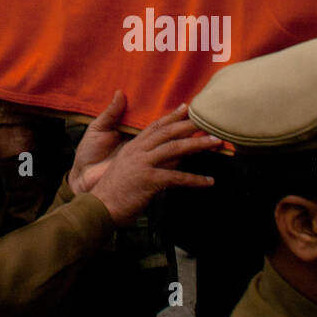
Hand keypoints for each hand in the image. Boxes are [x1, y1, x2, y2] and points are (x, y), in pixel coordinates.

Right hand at [71, 94, 221, 223]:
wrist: (99, 208)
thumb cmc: (115, 192)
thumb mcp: (129, 169)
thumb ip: (150, 160)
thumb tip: (173, 158)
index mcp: (133, 147)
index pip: (155, 126)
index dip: (172, 116)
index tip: (187, 107)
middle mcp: (138, 152)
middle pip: (168, 132)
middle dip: (190, 125)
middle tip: (209, 121)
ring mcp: (142, 164)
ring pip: (174, 149)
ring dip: (197, 145)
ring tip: (216, 142)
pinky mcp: (148, 180)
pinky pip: (176, 178)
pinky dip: (195, 180)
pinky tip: (209, 181)